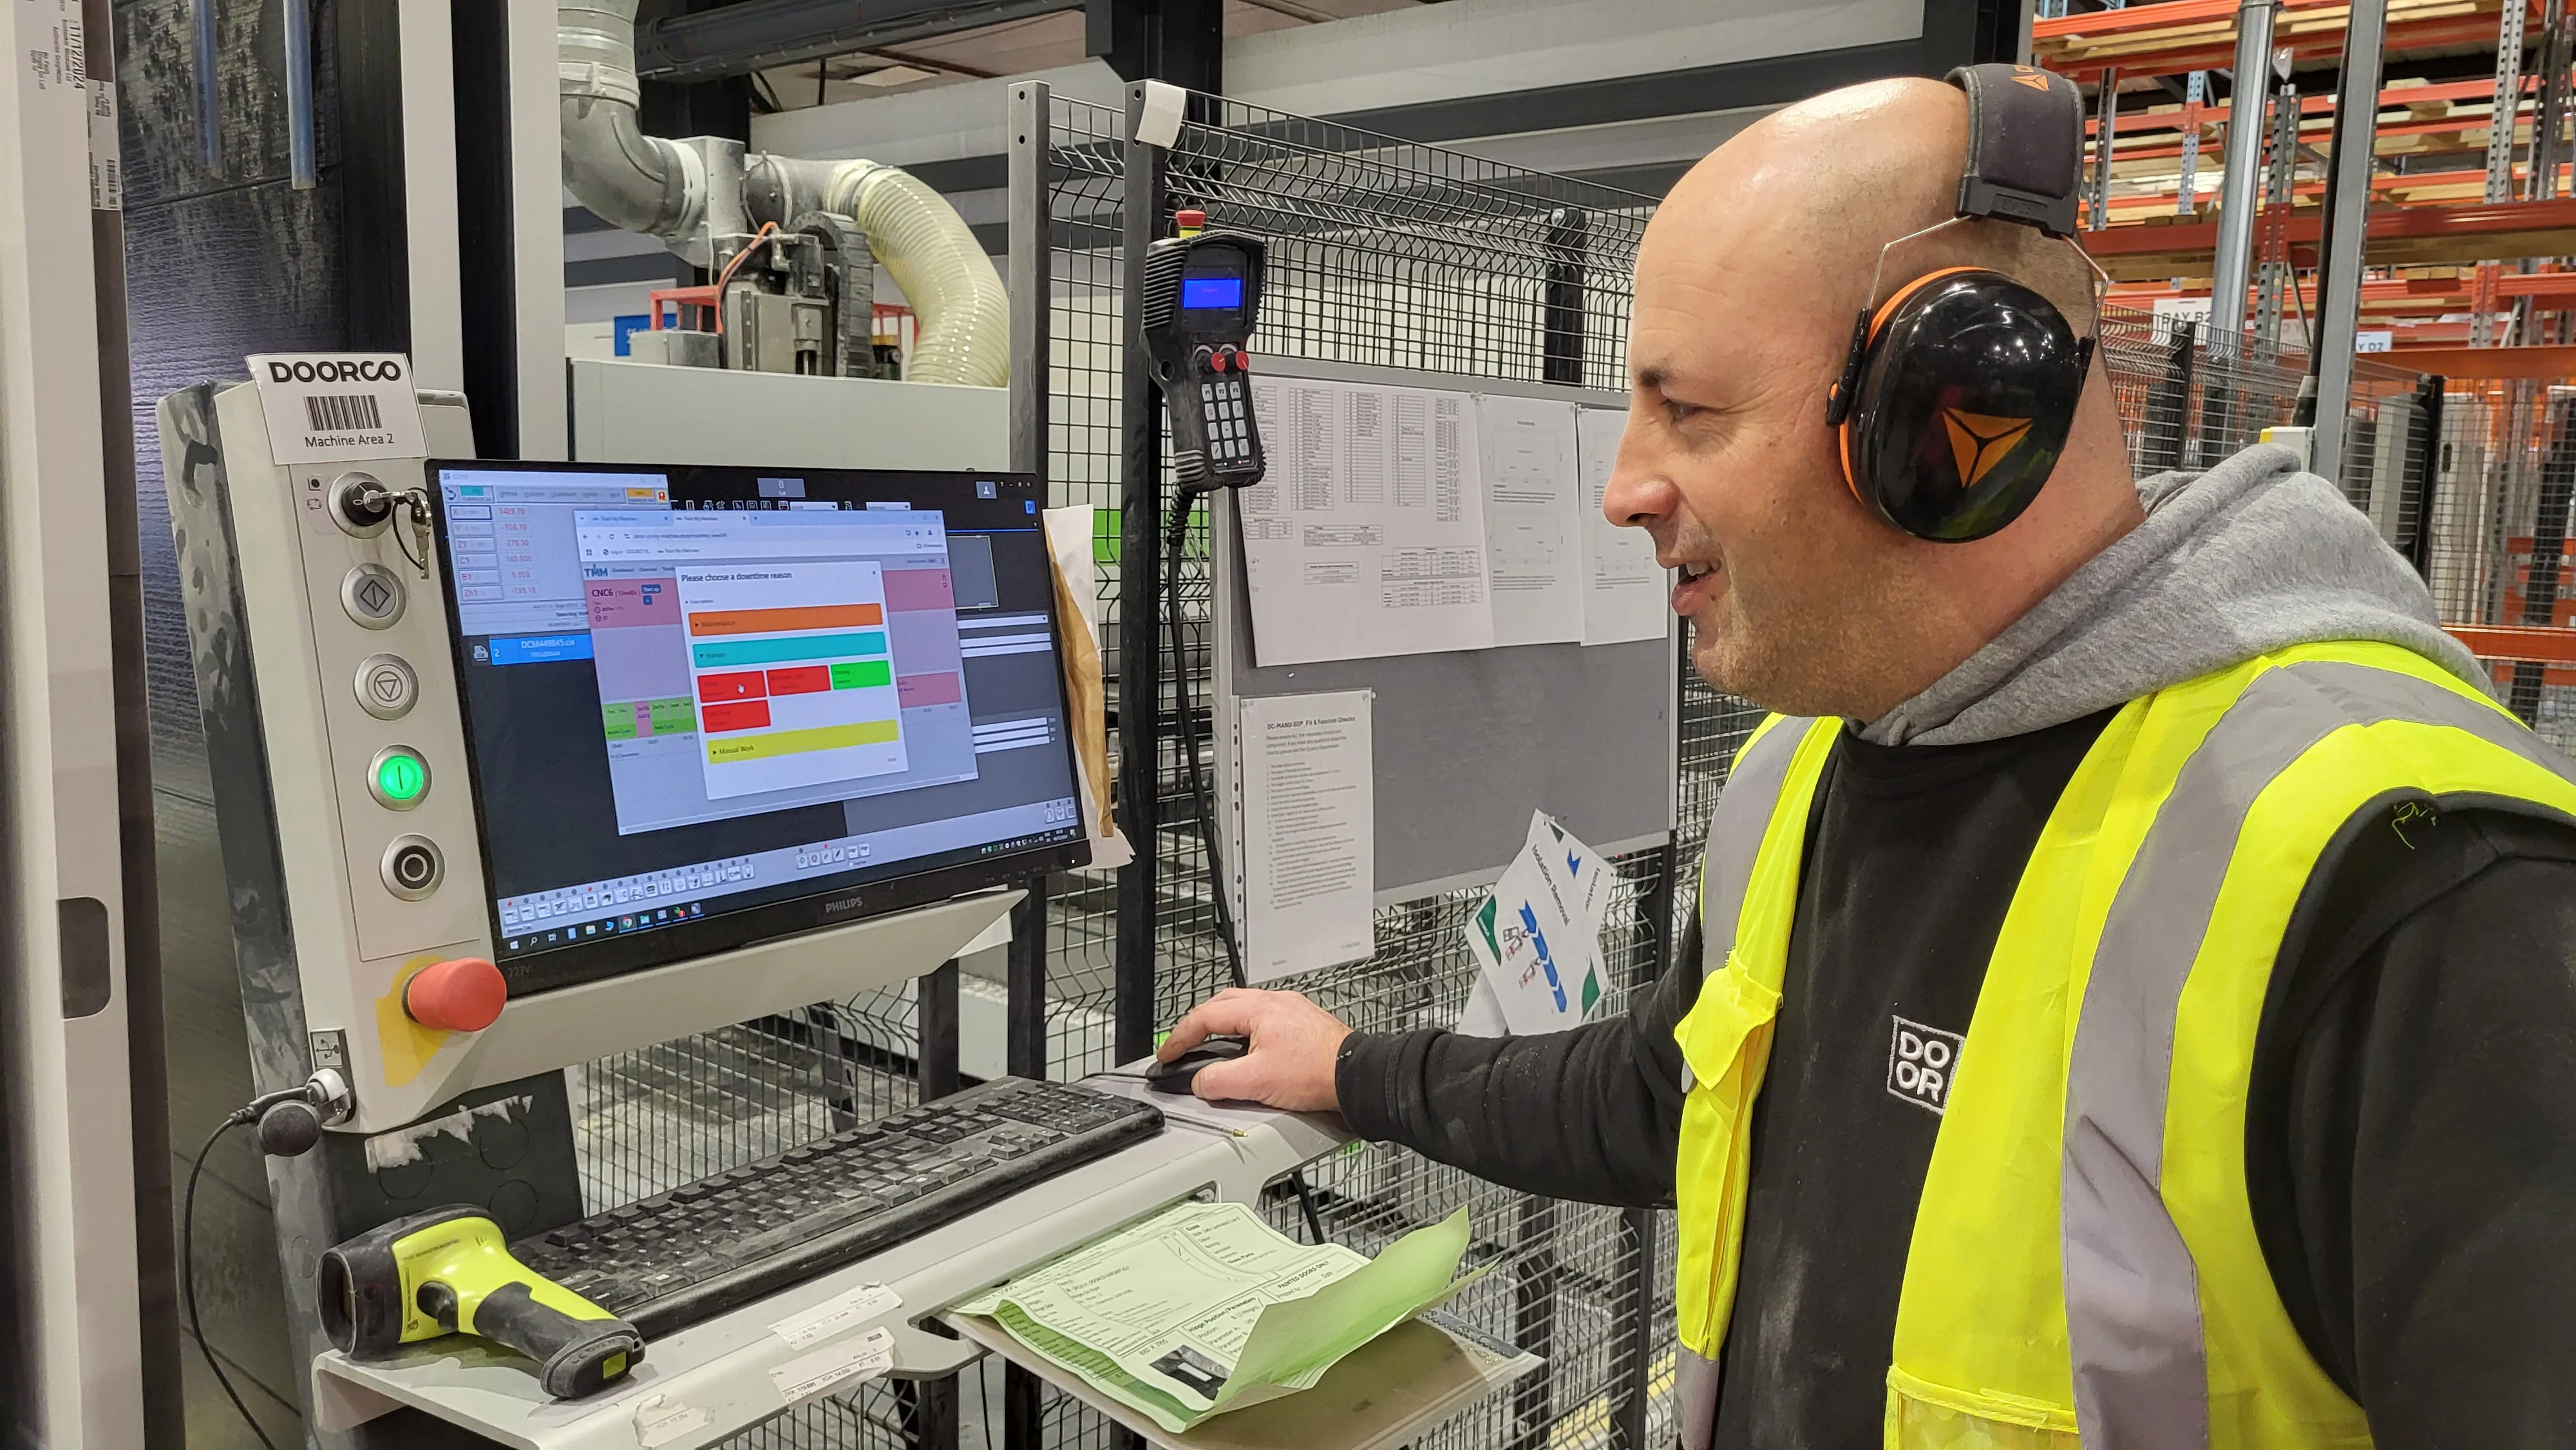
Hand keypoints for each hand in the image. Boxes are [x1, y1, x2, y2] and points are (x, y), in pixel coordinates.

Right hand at [1158, 988, 1352, 1112]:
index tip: (1167, 1053)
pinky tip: (1249, 1051)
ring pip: (1245, 1011)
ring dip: (1224, 1027)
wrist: (1356, 1077)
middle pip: (1223, 1004)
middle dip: (1199, 1024)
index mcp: (1259, 1008)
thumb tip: (1199, 1082)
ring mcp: (1291, 1010)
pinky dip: (1246, 1033)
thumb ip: (1218, 1081)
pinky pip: (1264, 1021)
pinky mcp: (1304, 1023)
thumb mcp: (1256, 1082)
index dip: (1180, 1037)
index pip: (1205, 1017)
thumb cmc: (1317, 1073)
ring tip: (1213, 1048)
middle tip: (1185, 1044)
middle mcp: (1276, 1002)